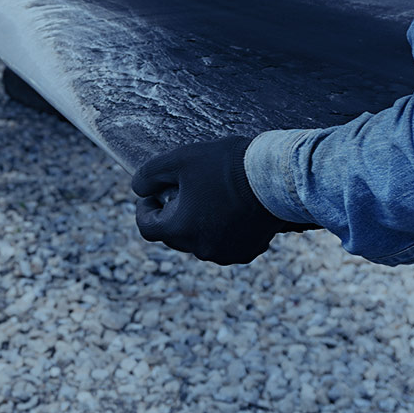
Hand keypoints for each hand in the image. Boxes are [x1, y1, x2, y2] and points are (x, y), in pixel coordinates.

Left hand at [132, 136, 317, 265]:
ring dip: (198, 222)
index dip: (145, 207)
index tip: (154, 192)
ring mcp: (226, 253)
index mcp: (180, 230)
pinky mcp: (248, 251)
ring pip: (200, 239)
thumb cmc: (225, 165)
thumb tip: (137, 188)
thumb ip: (148, 174)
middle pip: (174, 234)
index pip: (147, 227)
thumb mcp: (179, 159)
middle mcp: (200, 249)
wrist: (276, 176)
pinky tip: (231, 207)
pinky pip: (225, 243)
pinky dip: (222, 228)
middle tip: (185, 188)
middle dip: (173, 212)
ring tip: (210, 195)